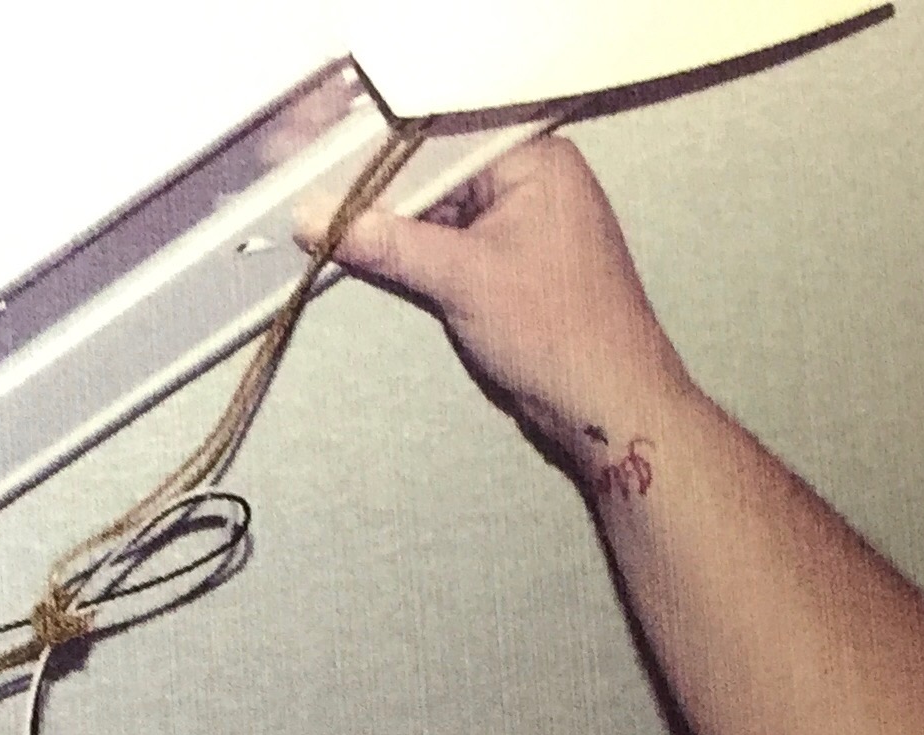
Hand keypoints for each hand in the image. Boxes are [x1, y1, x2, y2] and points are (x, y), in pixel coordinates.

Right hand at [316, 137, 699, 477]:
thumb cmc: (556, 332)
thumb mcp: (460, 279)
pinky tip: (378, 259)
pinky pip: (460, 246)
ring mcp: (530, 224)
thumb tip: (313, 215)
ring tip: (336, 229)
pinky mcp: (520, 266)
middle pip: (442, 174)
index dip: (381, 155)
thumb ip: (386, 243)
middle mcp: (537, 181)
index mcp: (537, 160)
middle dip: (388, 197)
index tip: (322, 166)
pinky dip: (424, 258)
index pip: (443, 138)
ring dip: (402, 231)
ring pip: (447, 213)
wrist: (611, 407)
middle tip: (319, 202)